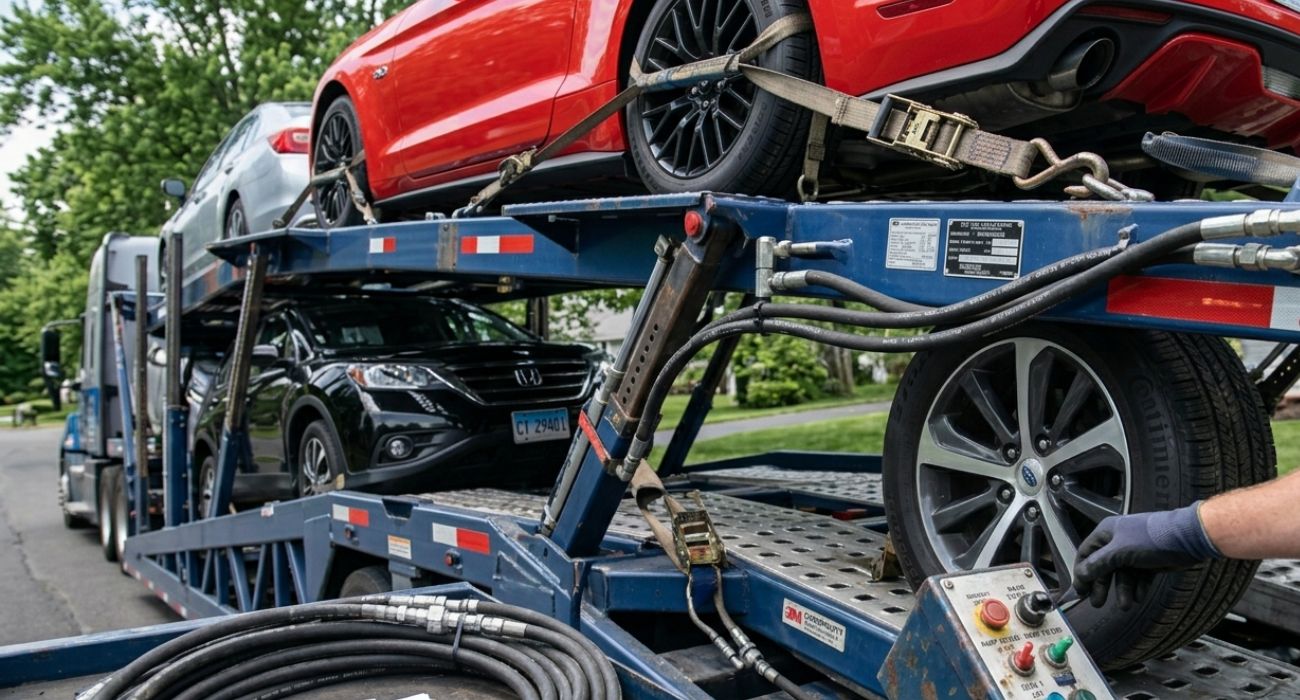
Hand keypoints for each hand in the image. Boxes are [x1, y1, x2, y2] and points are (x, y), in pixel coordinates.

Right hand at [1073, 502, 1220, 609]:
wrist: (1186, 539)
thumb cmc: (1150, 539)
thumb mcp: (1119, 552)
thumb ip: (1098, 564)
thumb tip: (1080, 574)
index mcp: (1106, 533)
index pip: (1086, 554)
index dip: (1081, 572)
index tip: (1080, 590)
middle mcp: (1118, 541)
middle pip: (1103, 567)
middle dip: (1101, 586)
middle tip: (1097, 603)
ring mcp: (1134, 552)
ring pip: (1122, 575)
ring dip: (1122, 591)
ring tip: (1126, 605)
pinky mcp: (1148, 562)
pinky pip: (1138, 578)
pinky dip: (1138, 588)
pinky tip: (1139, 597)